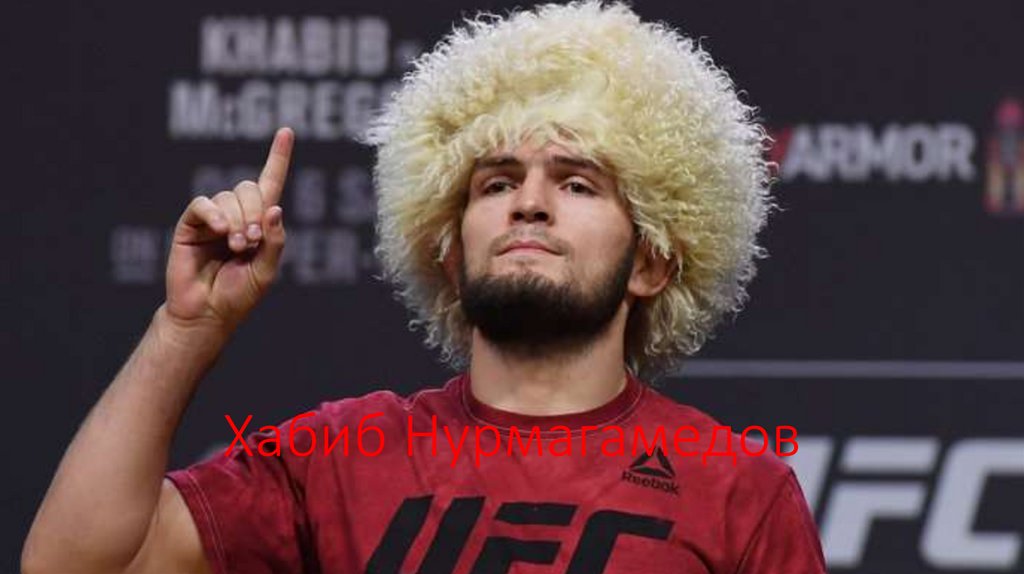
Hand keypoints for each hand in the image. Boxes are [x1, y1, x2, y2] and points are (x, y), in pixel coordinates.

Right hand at [164, 127, 293, 332]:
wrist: (206, 314)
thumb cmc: (237, 295)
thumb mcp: (266, 271)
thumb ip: (275, 242)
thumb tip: (275, 207)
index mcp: (259, 223)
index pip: (270, 183)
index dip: (278, 157)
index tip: (287, 131)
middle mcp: (236, 215)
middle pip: (250, 189)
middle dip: (255, 213)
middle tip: (251, 242)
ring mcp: (212, 218)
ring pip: (228, 197)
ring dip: (237, 222)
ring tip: (235, 248)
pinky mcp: (190, 224)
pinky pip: (203, 204)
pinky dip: (214, 214)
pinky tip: (221, 232)